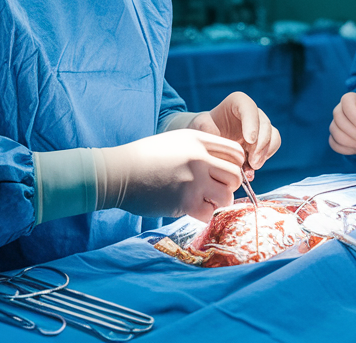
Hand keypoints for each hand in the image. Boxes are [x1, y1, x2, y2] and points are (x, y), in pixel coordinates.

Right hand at [99, 129, 244, 221]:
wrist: (119, 173)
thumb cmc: (145, 158)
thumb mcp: (175, 141)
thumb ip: (200, 149)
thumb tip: (223, 165)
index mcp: (198, 140)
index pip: (236, 152)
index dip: (235, 165)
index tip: (224, 174)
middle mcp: (200, 158)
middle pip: (236, 175)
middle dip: (230, 186)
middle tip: (216, 190)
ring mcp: (194, 180)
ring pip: (227, 196)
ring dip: (219, 202)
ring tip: (205, 201)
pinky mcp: (185, 201)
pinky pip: (210, 213)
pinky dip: (205, 214)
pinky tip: (193, 209)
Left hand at [189, 91, 281, 170]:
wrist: (207, 138)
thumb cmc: (203, 130)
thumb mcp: (200, 130)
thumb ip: (211, 137)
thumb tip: (225, 152)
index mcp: (236, 102)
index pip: (249, 107)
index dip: (252, 122)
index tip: (249, 140)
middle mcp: (252, 112)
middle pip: (265, 124)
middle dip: (261, 145)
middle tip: (253, 162)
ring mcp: (260, 126)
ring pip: (273, 136)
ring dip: (265, 153)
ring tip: (252, 167)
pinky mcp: (263, 140)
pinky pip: (272, 148)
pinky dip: (264, 159)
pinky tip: (250, 169)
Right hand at [329, 92, 355, 154]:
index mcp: (349, 99)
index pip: (347, 105)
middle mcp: (338, 110)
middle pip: (340, 121)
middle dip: (355, 134)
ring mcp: (334, 123)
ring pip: (336, 134)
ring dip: (352, 142)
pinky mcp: (333, 136)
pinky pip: (334, 144)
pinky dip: (345, 149)